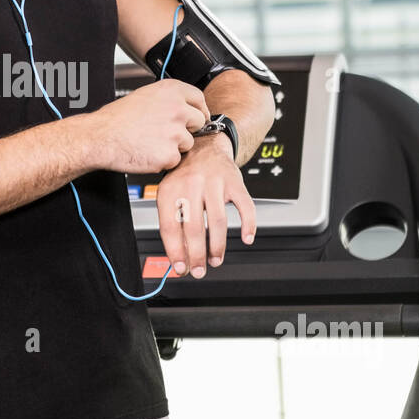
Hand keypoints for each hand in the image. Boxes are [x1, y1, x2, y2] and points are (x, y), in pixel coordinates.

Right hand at [91, 79, 209, 173]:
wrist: (100, 137)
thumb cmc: (116, 119)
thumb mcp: (145, 96)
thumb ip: (168, 100)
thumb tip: (184, 108)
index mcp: (171, 91)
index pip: (199, 99)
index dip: (198, 110)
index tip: (197, 116)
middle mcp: (177, 109)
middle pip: (199, 121)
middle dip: (187, 129)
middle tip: (166, 133)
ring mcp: (176, 132)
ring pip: (188, 143)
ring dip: (174, 146)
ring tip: (150, 142)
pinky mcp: (170, 154)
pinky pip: (175, 160)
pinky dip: (163, 160)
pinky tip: (147, 152)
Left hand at [156, 133, 255, 276]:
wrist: (205, 147)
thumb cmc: (184, 177)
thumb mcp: (169, 194)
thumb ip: (172, 223)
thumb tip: (178, 259)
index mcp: (170, 190)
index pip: (170, 226)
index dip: (175, 251)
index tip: (180, 268)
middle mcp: (191, 184)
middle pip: (194, 227)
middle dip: (197, 255)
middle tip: (199, 271)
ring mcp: (214, 182)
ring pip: (218, 221)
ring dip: (217, 246)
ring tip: (215, 260)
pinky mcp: (235, 182)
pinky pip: (245, 206)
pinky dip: (248, 225)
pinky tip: (247, 239)